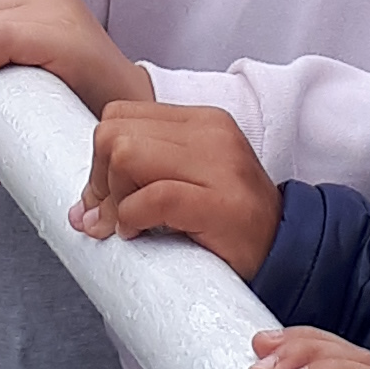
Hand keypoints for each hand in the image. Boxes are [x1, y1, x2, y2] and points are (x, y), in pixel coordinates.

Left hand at [75, 100, 280, 269]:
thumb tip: (81, 210)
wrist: (288, 253)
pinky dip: (132, 218)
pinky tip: (140, 233)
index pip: (119, 115)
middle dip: (100, 180)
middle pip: (114, 133)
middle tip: (110, 217)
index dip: (99, 159)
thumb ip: (138, 180)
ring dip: (115, 200)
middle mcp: (210, 131)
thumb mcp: (185, 185)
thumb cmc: (231, 224)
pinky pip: (152, 197)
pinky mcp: (220, 201)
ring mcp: (219, 164)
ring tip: (129, 226)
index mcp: (200, 120)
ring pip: (126, 155)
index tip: (105, 197)